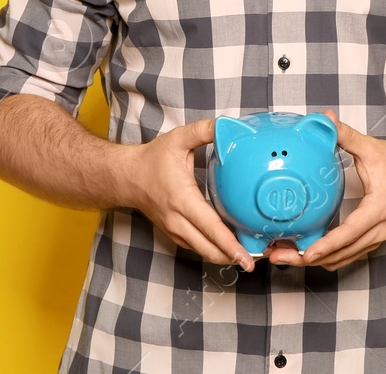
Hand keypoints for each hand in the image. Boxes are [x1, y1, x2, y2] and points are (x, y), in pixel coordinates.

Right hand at [121, 118, 254, 271]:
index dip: (231, 245)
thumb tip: (229, 126)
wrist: (126, 177)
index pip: (210, 228)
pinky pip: (196, 247)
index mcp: (182, 200)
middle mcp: (178, 221)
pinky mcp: (174, 234)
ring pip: (203, 252)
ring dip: (225, 257)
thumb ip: (204, 130)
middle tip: (259, 259)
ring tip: (249, 256)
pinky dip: (213, 251)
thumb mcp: (178, 138)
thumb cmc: (152, 159)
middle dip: (234, 257)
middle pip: (209, 249)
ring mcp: (174, 231)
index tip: (247, 257)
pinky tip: (228, 248)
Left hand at [268, 109, 385, 271]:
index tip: (307, 253)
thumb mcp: (372, 147)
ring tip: (283, 255)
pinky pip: (346, 256)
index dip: (327, 244)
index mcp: (378, 208)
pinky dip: (325, 257)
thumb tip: (326, 119)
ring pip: (342, 259)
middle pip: (341, 253)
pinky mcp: (370, 241)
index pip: (350, 232)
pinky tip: (304, 252)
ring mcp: (374, 239)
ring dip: (314, 261)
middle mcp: (378, 230)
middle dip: (309, 258)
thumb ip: (347, 135)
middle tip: (278, 255)